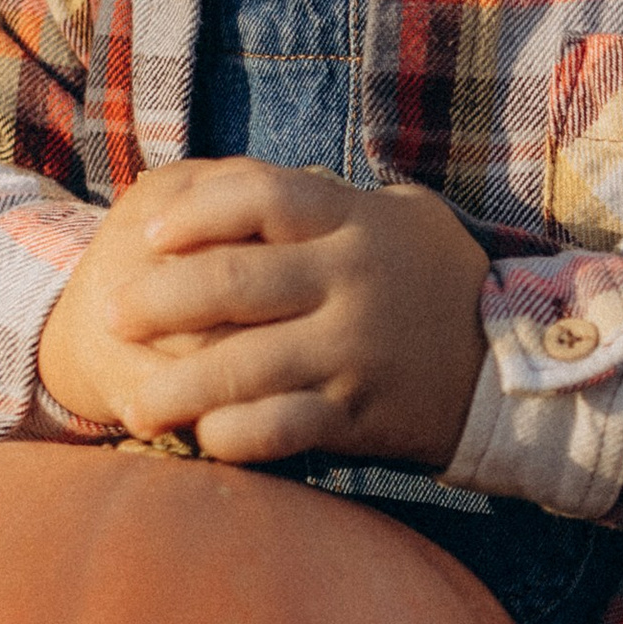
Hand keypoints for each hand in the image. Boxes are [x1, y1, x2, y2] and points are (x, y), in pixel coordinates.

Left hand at [36, 161, 490, 467]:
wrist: (513, 368)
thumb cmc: (440, 283)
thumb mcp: (402, 218)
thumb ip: (330, 199)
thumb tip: (240, 183)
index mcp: (354, 222)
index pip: (258, 196)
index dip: (194, 212)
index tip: (149, 234)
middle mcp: (351, 282)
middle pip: (231, 283)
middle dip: (156, 302)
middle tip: (110, 316)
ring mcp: (354, 351)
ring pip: (242, 367)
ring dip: (175, 387)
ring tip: (131, 402)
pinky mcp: (359, 414)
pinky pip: (281, 429)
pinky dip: (234, 438)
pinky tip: (204, 440)